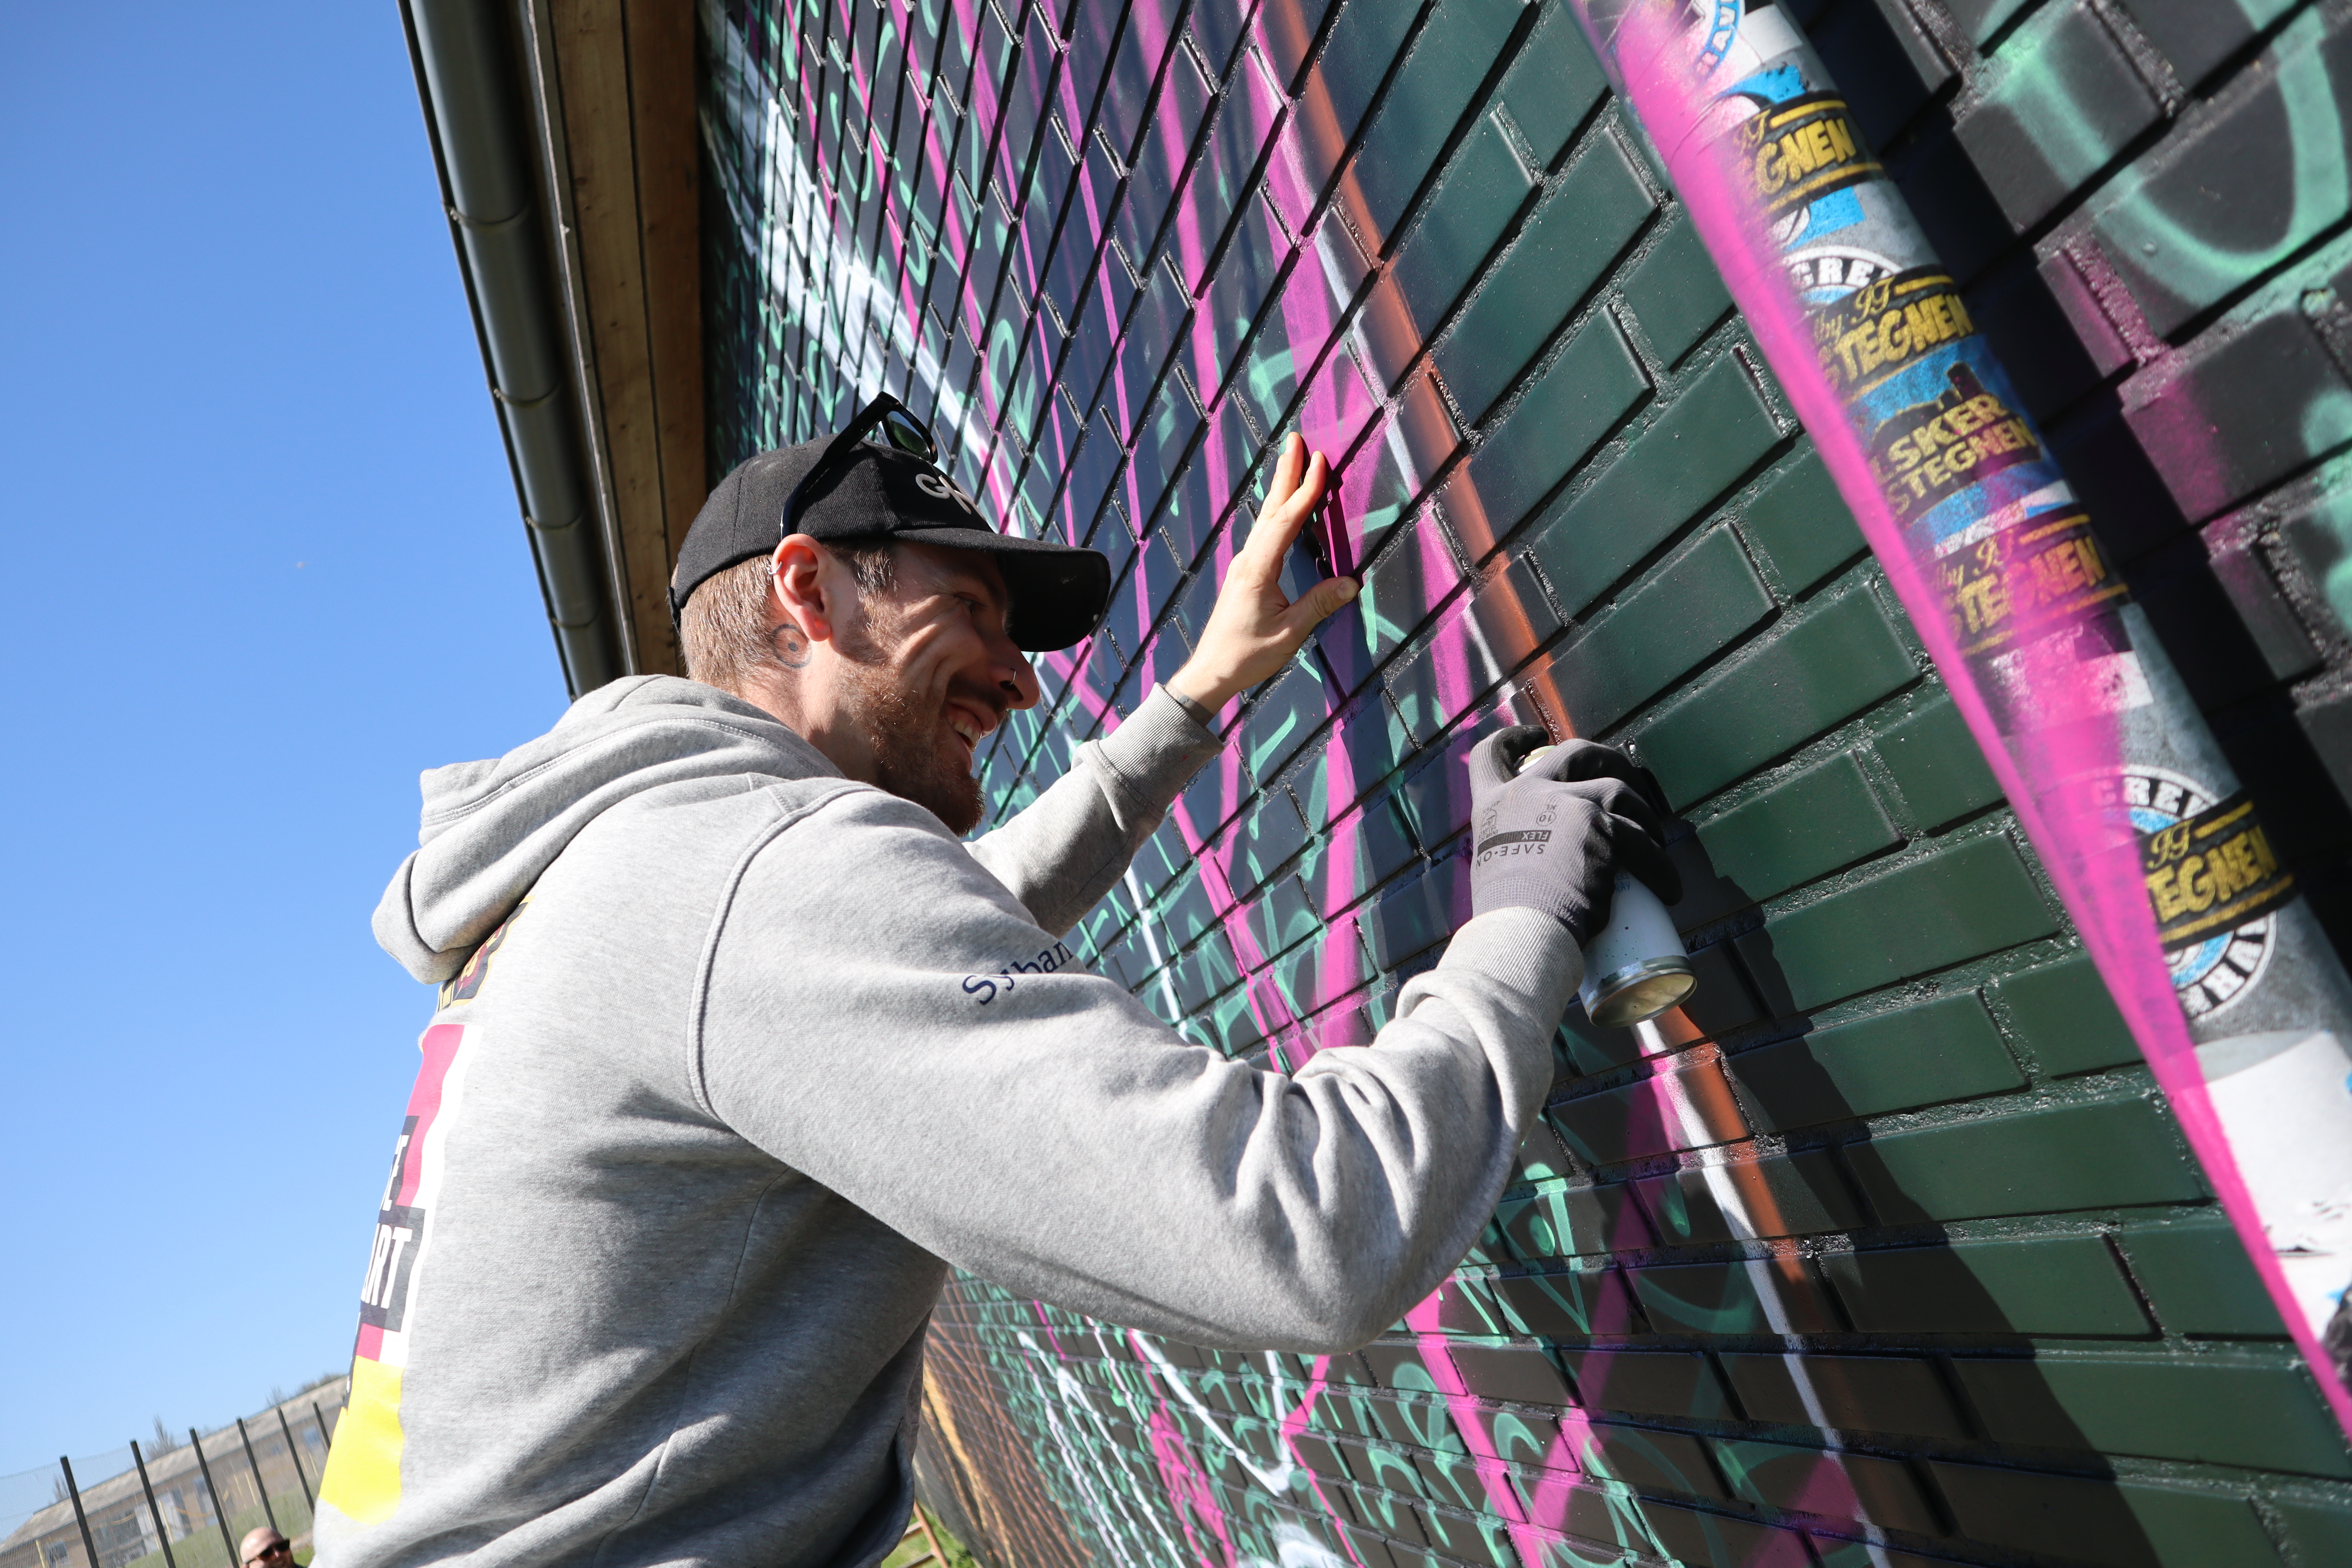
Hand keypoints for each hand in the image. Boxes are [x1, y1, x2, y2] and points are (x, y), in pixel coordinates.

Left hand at [1167, 433, 1358, 711]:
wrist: (1210, 672)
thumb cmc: (1246, 656)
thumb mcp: (1288, 634)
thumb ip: (1317, 606)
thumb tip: (1350, 582)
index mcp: (1258, 570)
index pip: (1287, 521)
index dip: (1306, 490)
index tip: (1321, 461)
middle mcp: (1248, 560)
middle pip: (1271, 509)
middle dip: (1286, 473)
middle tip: (1296, 439)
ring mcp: (1244, 565)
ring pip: (1266, 518)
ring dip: (1281, 488)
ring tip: (1292, 461)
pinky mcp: (1245, 574)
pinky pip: (1264, 533)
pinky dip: (1277, 512)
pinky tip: (1281, 507)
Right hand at [1464, 728, 1681, 945]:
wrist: (1521, 933)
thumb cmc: (1505, 921)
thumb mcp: (1497, 872)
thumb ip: (1517, 856)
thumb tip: (1546, 873)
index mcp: (1492, 807)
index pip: (1490, 756)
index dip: (1512, 740)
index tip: (1533, 737)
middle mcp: (1527, 794)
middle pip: (1574, 753)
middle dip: (1607, 759)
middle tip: (1626, 779)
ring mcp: (1566, 804)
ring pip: (1618, 791)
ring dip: (1642, 816)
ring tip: (1655, 844)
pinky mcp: (1600, 826)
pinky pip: (1642, 842)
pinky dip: (1658, 867)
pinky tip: (1668, 890)